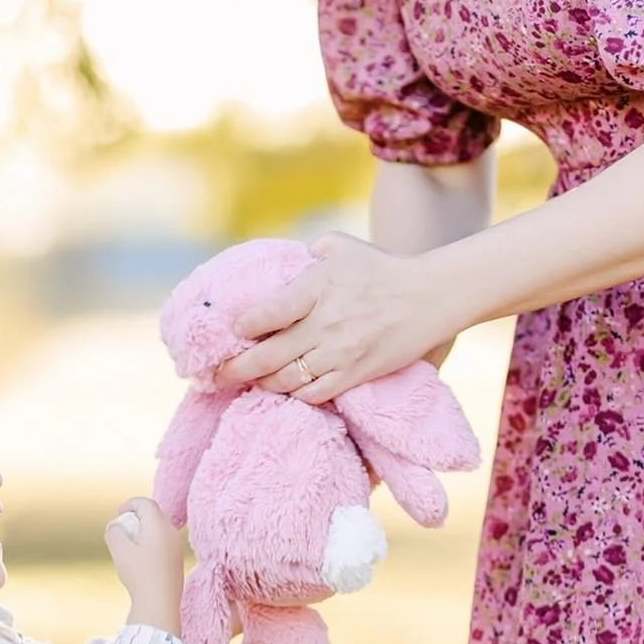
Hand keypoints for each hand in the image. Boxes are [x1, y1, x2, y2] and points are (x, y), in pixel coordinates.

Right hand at [104, 496, 182, 635]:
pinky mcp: (177, 561)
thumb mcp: (119, 550)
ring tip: (130, 545)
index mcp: (158, 525)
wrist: (159, 604)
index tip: (119, 513)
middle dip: (137, 517)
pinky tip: (141, 560)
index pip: (146, 503)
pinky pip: (164, 544)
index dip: (130, 503)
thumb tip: (114, 526)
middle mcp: (171, 532)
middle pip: (155, 514)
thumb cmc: (139, 575)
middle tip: (123, 528)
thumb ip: (114, 532)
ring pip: (160, 530)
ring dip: (144, 531)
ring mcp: (177, 547)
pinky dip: (151, 543)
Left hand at [214, 232, 457, 404]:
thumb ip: (307, 253)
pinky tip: (282, 391)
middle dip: (234, 370)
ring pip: (285, 381)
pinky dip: (292, 396)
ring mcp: (339, 354)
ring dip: (260, 384)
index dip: (242, 328)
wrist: (429, 298)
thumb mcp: (341, 247)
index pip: (265, 315)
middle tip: (214, 376)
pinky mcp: (353, 376)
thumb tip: (278, 265)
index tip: (232, 332)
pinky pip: (311, 395)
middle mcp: (325, 323)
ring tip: (247, 382)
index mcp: (317, 287)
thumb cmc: (381, 270)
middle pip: (266, 357)